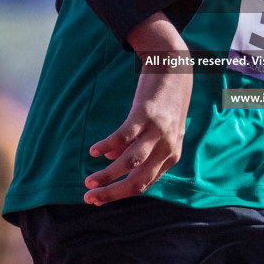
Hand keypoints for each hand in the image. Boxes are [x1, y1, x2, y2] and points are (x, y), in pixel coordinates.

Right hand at [84, 15, 191, 204]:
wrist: (174, 65)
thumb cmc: (164, 100)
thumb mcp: (158, 128)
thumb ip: (139, 146)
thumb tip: (113, 160)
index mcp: (171, 155)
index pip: (144, 184)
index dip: (120, 193)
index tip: (99, 198)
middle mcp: (167, 147)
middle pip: (138, 181)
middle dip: (112, 193)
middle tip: (90, 198)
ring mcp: (158, 131)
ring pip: (130, 163)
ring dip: (107, 175)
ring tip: (89, 180)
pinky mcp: (146, 114)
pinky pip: (123, 136)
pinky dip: (107, 146)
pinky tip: (94, 152)